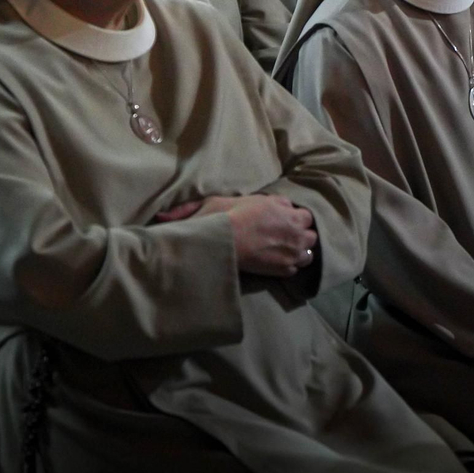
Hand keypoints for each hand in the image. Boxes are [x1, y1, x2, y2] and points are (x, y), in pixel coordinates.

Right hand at [153, 194, 318, 276]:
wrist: (228, 241)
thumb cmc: (223, 219)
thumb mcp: (211, 205)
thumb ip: (194, 209)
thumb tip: (162, 218)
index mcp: (283, 207)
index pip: (303, 213)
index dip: (293, 218)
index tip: (283, 221)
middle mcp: (294, 226)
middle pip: (311, 233)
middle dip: (301, 235)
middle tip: (285, 238)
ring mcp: (293, 248)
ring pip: (309, 250)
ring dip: (300, 250)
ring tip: (285, 252)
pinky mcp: (286, 267)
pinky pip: (297, 267)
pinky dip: (291, 266)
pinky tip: (280, 264)